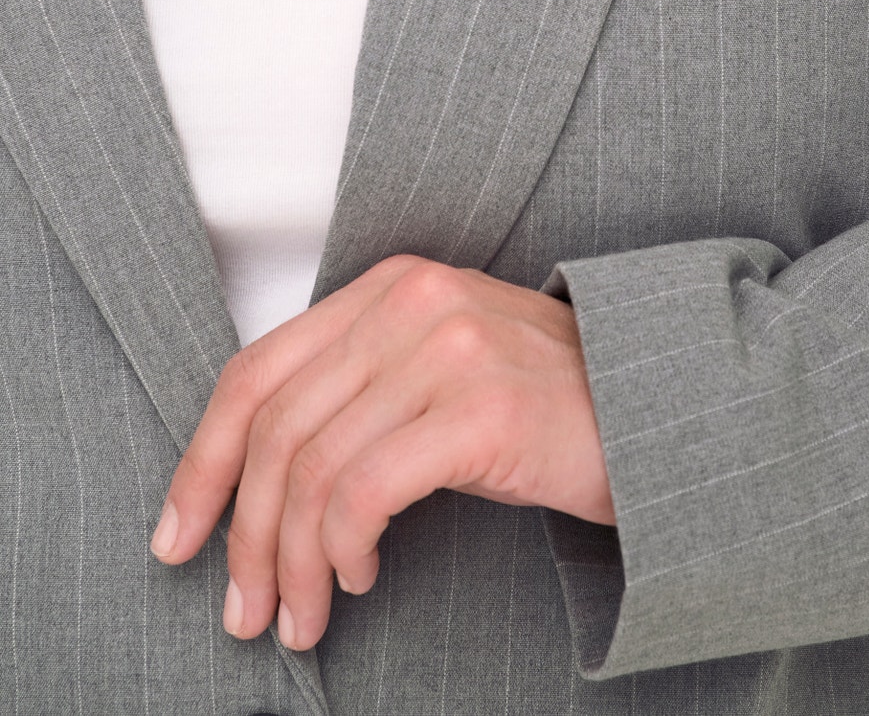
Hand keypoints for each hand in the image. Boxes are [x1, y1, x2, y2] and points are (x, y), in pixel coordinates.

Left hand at [148, 255, 614, 651]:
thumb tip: (255, 480)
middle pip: (276, 425)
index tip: (180, 534)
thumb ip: (358, 386)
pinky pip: (366, 491)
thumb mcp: (437, 369)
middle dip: (243, 532)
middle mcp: (411, 299)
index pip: (258, 369)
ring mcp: (448, 348)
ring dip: (292, 561)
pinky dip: (343, 548)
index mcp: (390, 284)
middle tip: (241, 609)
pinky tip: (358, 576)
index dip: (204, 460)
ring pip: (313, 468)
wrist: (656, 408)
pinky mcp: (482, 407)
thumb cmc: (545, 404)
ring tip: (296, 616)